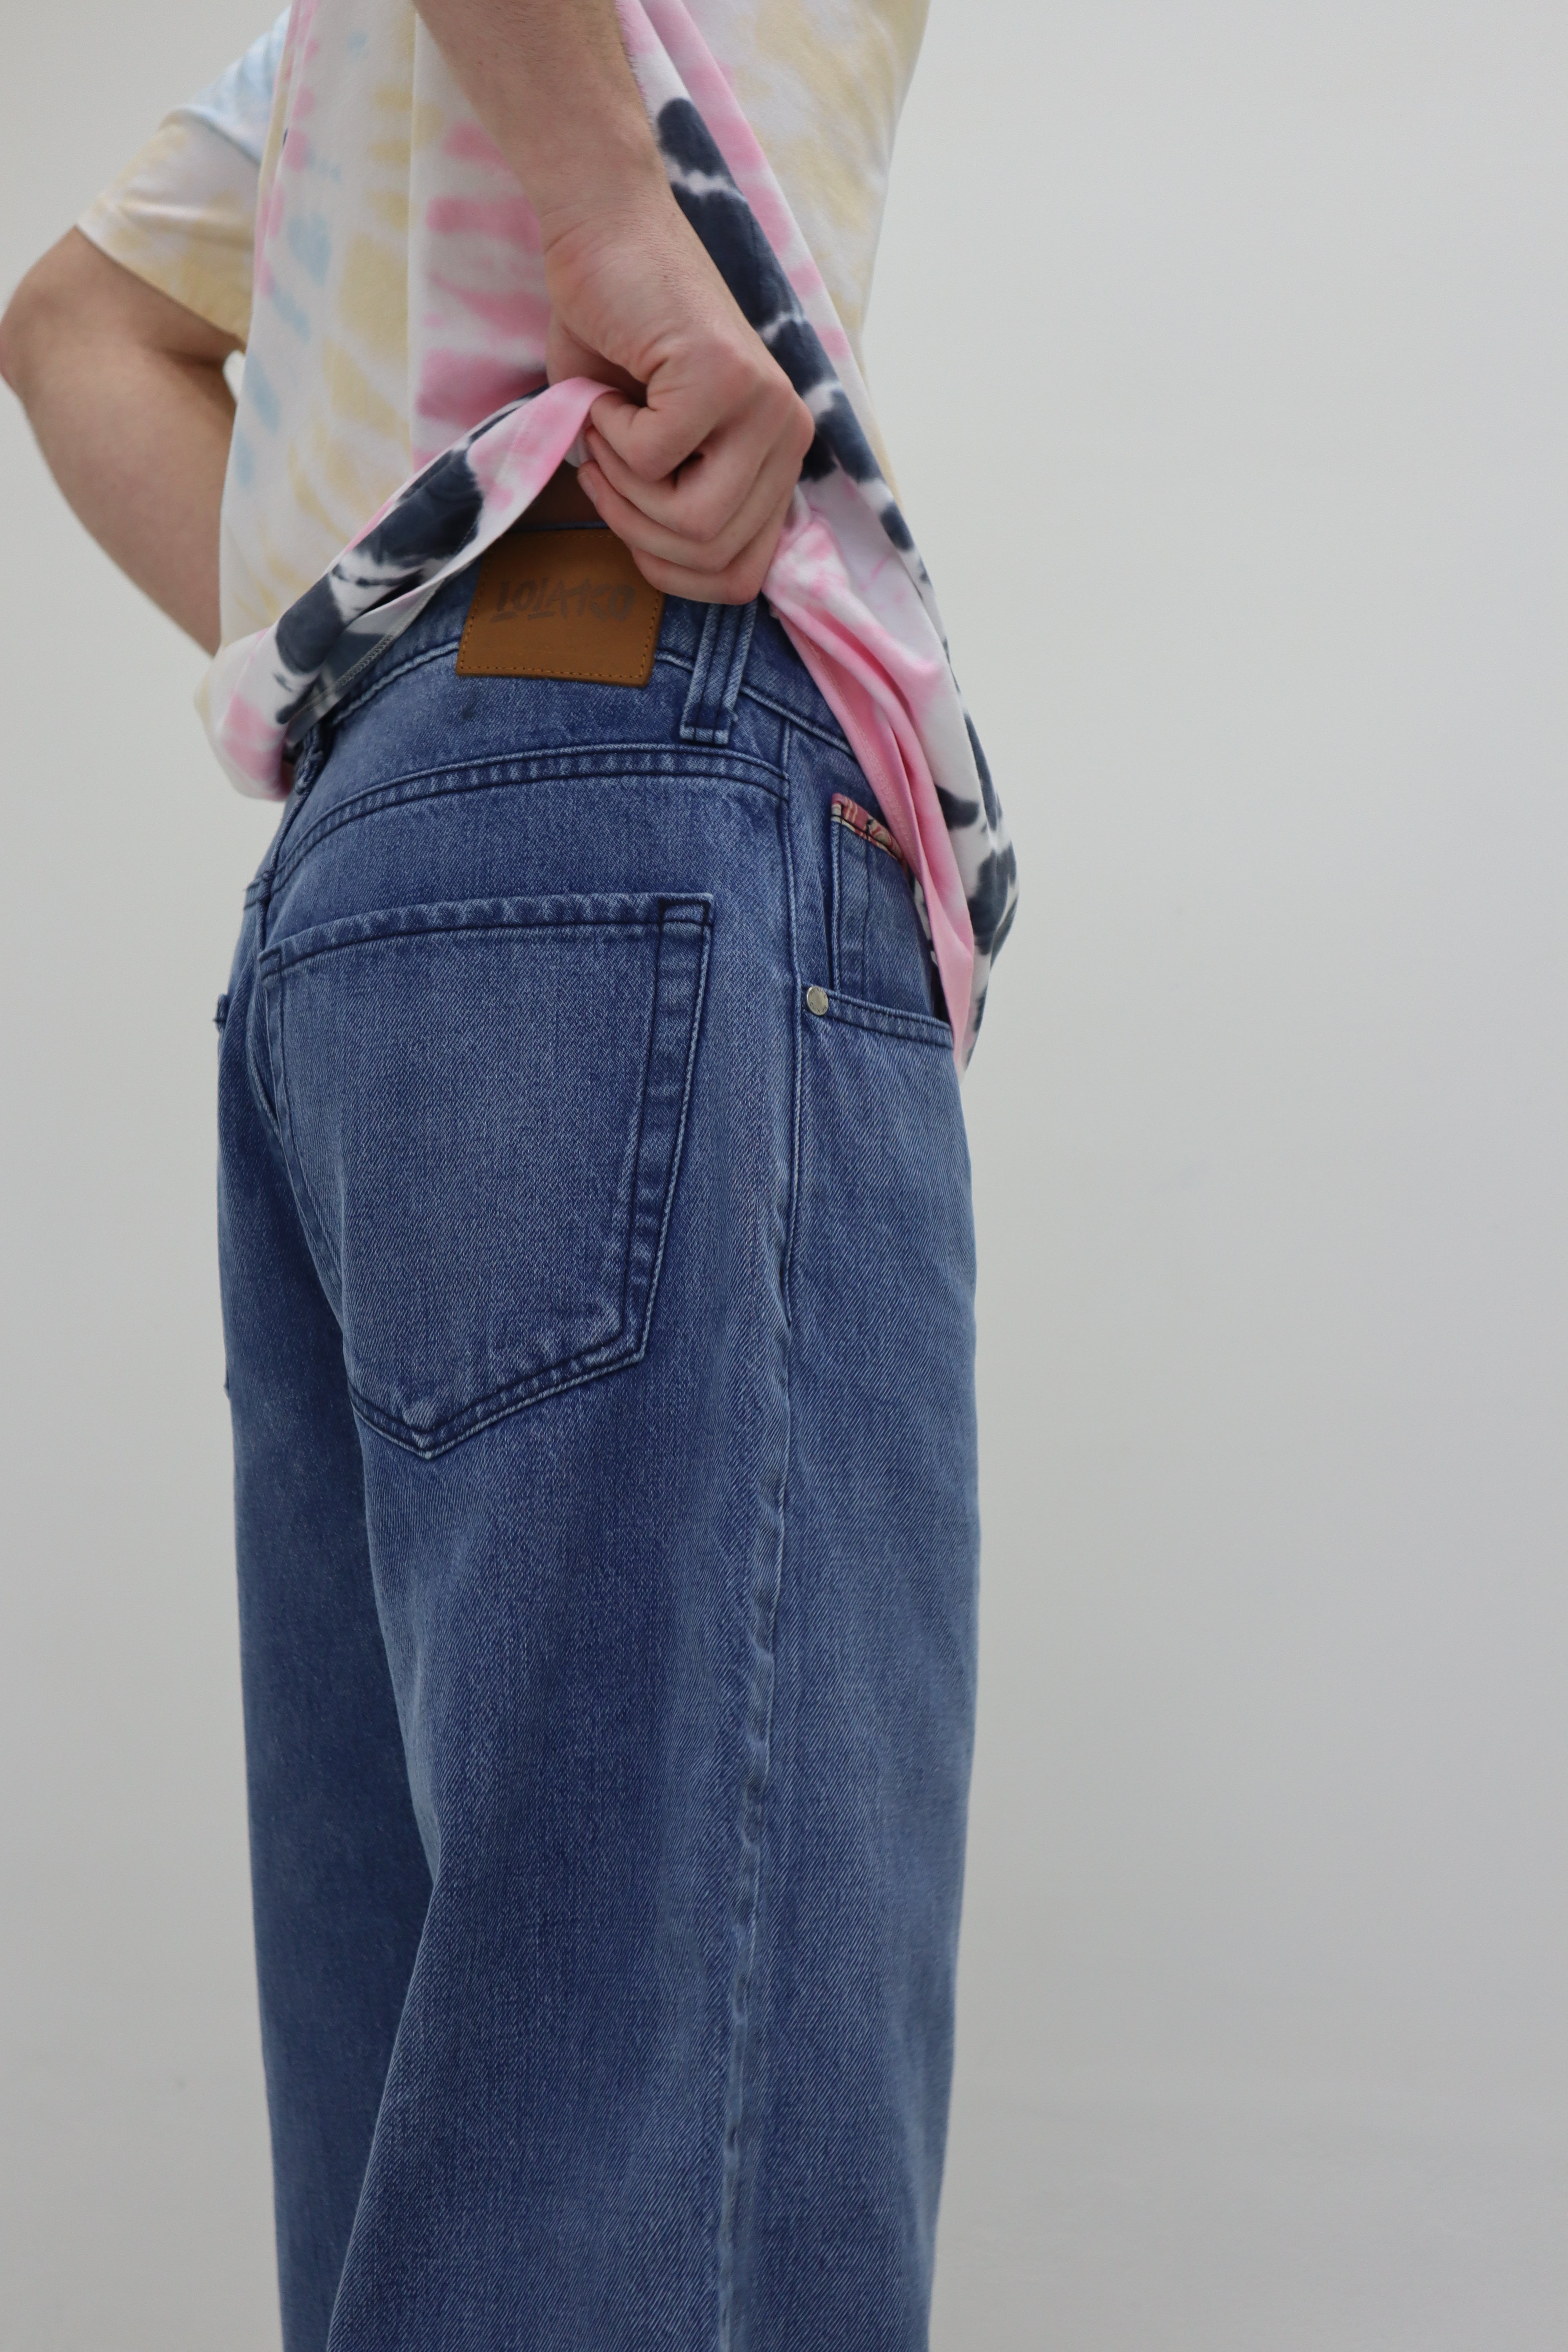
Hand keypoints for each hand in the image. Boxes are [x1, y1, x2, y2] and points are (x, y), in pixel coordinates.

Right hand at [543, 190, 814, 602]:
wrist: (603, 233)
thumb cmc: (615, 336)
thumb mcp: (650, 447)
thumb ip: (672, 507)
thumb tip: (665, 562)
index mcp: (777, 458)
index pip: (742, 576)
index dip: (671, 572)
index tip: (627, 517)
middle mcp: (787, 434)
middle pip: (716, 558)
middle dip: (638, 531)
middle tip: (603, 471)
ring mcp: (764, 405)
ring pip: (694, 524)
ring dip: (624, 489)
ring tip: (606, 429)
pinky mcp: (723, 377)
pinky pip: (652, 461)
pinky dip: (606, 435)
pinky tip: (607, 390)